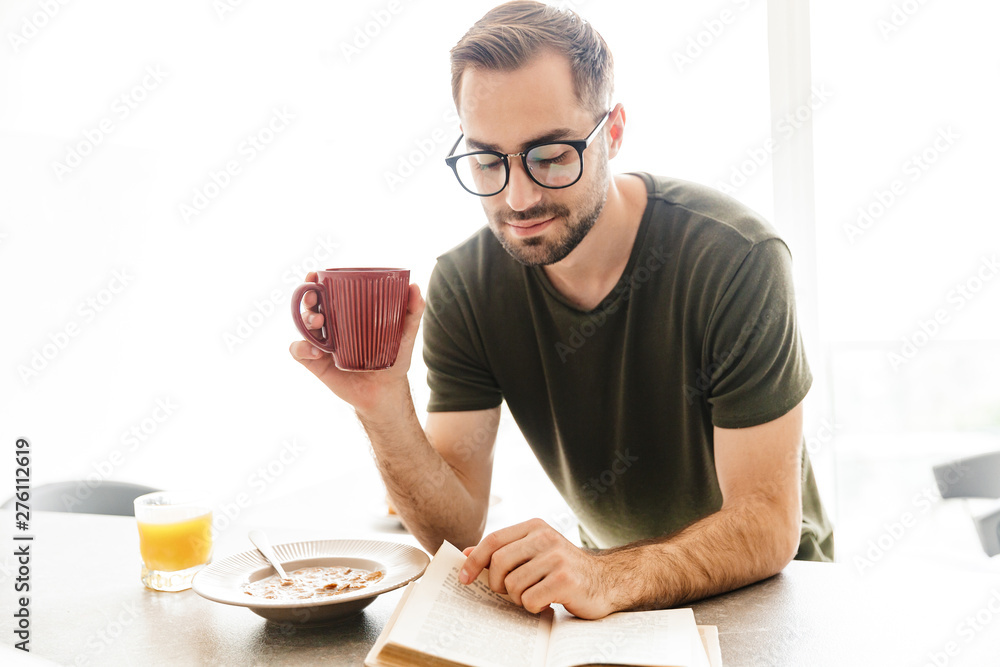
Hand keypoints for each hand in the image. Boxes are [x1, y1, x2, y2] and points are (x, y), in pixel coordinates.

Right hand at [289, 271, 424, 417]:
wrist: (386, 391)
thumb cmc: (394, 359)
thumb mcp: (406, 335)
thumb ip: (412, 312)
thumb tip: (415, 286)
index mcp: (347, 314)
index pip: (327, 293)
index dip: (315, 281)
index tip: (314, 274)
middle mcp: (331, 326)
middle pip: (310, 305)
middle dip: (308, 297)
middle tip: (316, 299)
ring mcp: (321, 344)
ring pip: (303, 325)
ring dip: (306, 319)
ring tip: (320, 323)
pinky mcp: (315, 363)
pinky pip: (298, 351)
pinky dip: (302, 348)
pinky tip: (316, 352)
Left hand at [459, 518, 615, 618]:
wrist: (606, 580)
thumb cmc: (564, 569)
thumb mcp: (535, 552)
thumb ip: (505, 550)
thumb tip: (467, 553)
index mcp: (535, 527)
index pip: (493, 540)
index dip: (474, 560)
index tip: (464, 578)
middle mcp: (545, 537)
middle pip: (499, 563)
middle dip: (498, 584)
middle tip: (509, 592)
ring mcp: (556, 557)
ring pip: (513, 585)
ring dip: (519, 599)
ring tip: (534, 595)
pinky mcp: (565, 579)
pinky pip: (530, 600)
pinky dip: (533, 607)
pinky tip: (548, 601)